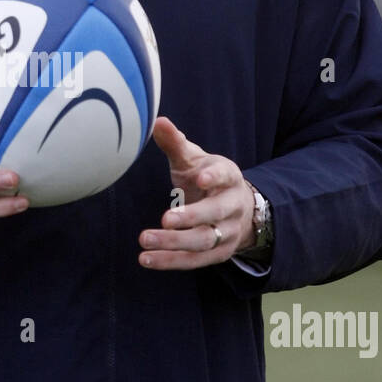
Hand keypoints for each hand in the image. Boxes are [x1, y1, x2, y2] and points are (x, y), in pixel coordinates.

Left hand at [138, 117, 253, 269]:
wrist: (236, 209)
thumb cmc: (205, 178)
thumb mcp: (193, 159)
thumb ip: (175, 143)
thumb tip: (157, 120)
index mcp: (228, 177)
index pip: (225, 175)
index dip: (214, 176)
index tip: (201, 177)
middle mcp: (232, 206)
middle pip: (215, 214)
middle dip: (191, 217)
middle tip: (165, 218)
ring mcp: (227, 233)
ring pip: (203, 241)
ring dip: (174, 243)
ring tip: (145, 239)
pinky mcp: (217, 254)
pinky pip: (193, 261)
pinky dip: (169, 261)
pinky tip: (146, 259)